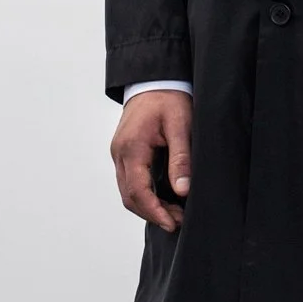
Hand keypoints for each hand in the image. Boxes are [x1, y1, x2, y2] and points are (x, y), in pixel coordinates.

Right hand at [110, 89, 192, 233]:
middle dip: (153, 213)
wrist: (155, 78)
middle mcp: (120, 153)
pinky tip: (164, 199)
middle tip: (178, 222)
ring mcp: (120, 154)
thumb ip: (181, 157)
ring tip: (174, 214)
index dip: (154, 211)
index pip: (137, 190)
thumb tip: (182, 190)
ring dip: (148, 206)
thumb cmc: (169, 97)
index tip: (172, 224)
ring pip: (128, 191)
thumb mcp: (180, 124)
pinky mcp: (125, 153)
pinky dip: (145, 195)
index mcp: (131, 146)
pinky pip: (130, 181)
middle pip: (129, 196)